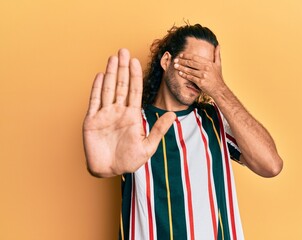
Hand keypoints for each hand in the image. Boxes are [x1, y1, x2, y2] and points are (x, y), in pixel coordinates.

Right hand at [83, 49, 175, 176]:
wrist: (109, 171)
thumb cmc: (128, 161)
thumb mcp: (147, 147)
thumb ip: (158, 130)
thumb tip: (173, 115)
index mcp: (132, 116)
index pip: (135, 91)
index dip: (135, 76)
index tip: (136, 61)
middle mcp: (118, 112)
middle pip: (121, 85)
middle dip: (122, 68)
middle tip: (123, 51)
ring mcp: (104, 115)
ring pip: (108, 89)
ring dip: (110, 73)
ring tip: (112, 58)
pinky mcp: (91, 120)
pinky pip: (94, 101)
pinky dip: (96, 88)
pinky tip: (100, 75)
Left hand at [173, 45, 225, 97]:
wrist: (219, 89)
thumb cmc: (218, 77)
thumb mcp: (218, 65)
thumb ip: (217, 55)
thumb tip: (218, 45)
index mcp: (208, 63)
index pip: (195, 57)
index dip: (187, 56)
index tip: (181, 55)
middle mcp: (205, 68)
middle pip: (191, 63)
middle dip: (182, 61)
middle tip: (175, 60)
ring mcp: (203, 75)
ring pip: (189, 70)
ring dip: (181, 68)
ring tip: (175, 66)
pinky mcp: (200, 82)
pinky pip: (190, 77)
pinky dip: (184, 75)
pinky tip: (180, 73)